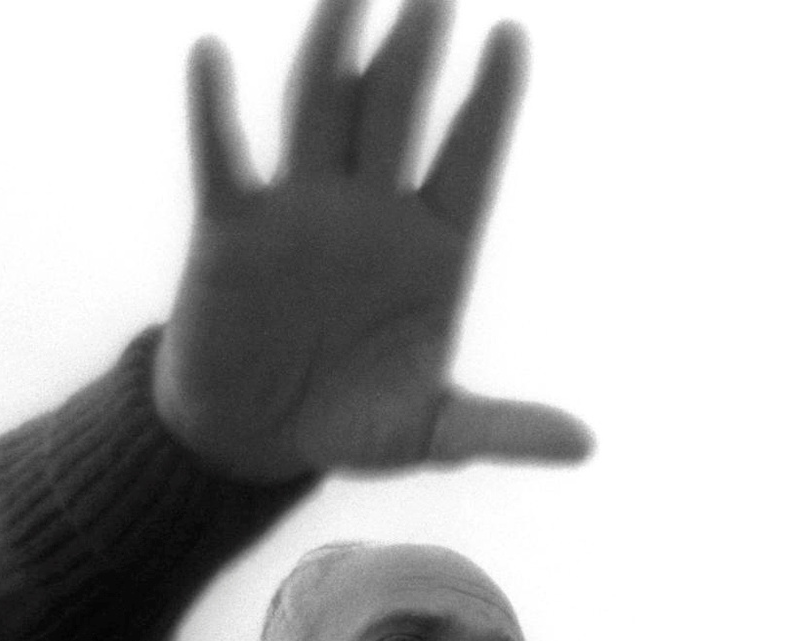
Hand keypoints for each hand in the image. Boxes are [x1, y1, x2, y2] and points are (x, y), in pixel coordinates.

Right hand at [155, 0, 590, 483]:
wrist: (255, 440)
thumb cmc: (353, 425)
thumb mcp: (433, 435)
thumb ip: (501, 429)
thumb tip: (583, 446)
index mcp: (432, 247)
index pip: (470, 157)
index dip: (490, 101)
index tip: (512, 36)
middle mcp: (369, 212)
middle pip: (397, 114)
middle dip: (415, 55)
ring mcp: (299, 211)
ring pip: (320, 112)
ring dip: (332, 53)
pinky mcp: (230, 232)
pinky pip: (223, 160)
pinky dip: (213, 112)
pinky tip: (209, 56)